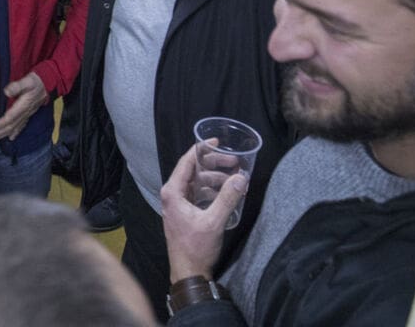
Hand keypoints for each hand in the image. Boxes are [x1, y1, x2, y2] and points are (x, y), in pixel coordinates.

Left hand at [0, 72, 47, 141]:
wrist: (49, 83)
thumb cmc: (37, 81)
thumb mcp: (27, 81)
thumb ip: (17, 86)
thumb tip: (6, 92)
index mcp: (23, 106)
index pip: (8, 119)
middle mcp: (25, 113)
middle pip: (10, 126)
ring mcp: (27, 114)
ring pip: (14, 128)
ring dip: (3, 134)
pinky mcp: (29, 114)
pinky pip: (21, 126)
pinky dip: (15, 133)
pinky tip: (11, 138)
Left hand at [161, 143, 247, 282]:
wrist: (189, 272)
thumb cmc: (196, 247)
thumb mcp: (214, 221)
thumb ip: (227, 198)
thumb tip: (241, 178)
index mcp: (173, 192)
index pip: (186, 162)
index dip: (201, 149)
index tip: (217, 142)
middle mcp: (173, 195)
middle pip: (194, 171)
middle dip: (214, 165)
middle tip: (235, 162)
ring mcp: (178, 204)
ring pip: (198, 183)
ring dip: (216, 179)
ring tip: (236, 179)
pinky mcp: (185, 213)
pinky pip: (199, 194)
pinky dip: (213, 191)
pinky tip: (228, 193)